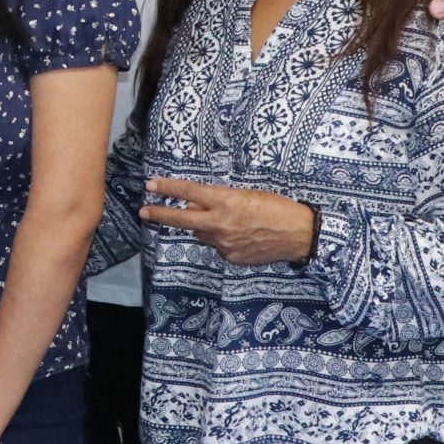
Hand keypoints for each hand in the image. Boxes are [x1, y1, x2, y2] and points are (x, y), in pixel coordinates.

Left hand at [141, 178, 316, 266]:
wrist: (299, 234)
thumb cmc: (276, 208)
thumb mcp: (247, 194)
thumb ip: (220, 200)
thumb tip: (199, 204)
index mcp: (226, 201)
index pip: (189, 192)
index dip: (168, 188)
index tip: (151, 185)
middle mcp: (220, 223)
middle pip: (182, 218)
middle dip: (160, 214)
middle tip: (144, 210)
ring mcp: (224, 243)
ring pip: (202, 233)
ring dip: (206, 227)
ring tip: (231, 222)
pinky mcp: (230, 257)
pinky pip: (218, 246)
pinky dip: (223, 239)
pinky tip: (242, 236)